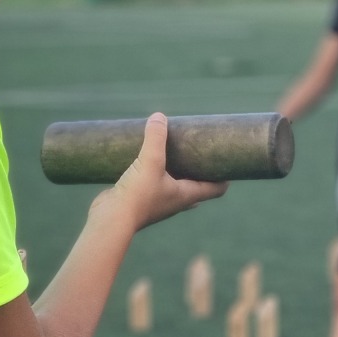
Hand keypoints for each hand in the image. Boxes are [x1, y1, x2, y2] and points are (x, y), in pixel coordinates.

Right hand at [94, 113, 226, 229]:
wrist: (110, 220)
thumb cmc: (137, 195)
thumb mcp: (150, 161)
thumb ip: (155, 138)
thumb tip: (159, 116)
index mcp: (187, 195)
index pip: (216, 189)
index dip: (224, 177)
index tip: (227, 160)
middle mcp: (176, 201)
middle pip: (197, 186)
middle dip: (200, 170)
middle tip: (199, 149)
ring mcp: (158, 202)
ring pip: (175, 184)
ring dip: (177, 171)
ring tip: (174, 150)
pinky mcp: (141, 200)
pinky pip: (154, 183)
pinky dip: (155, 173)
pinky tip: (146, 160)